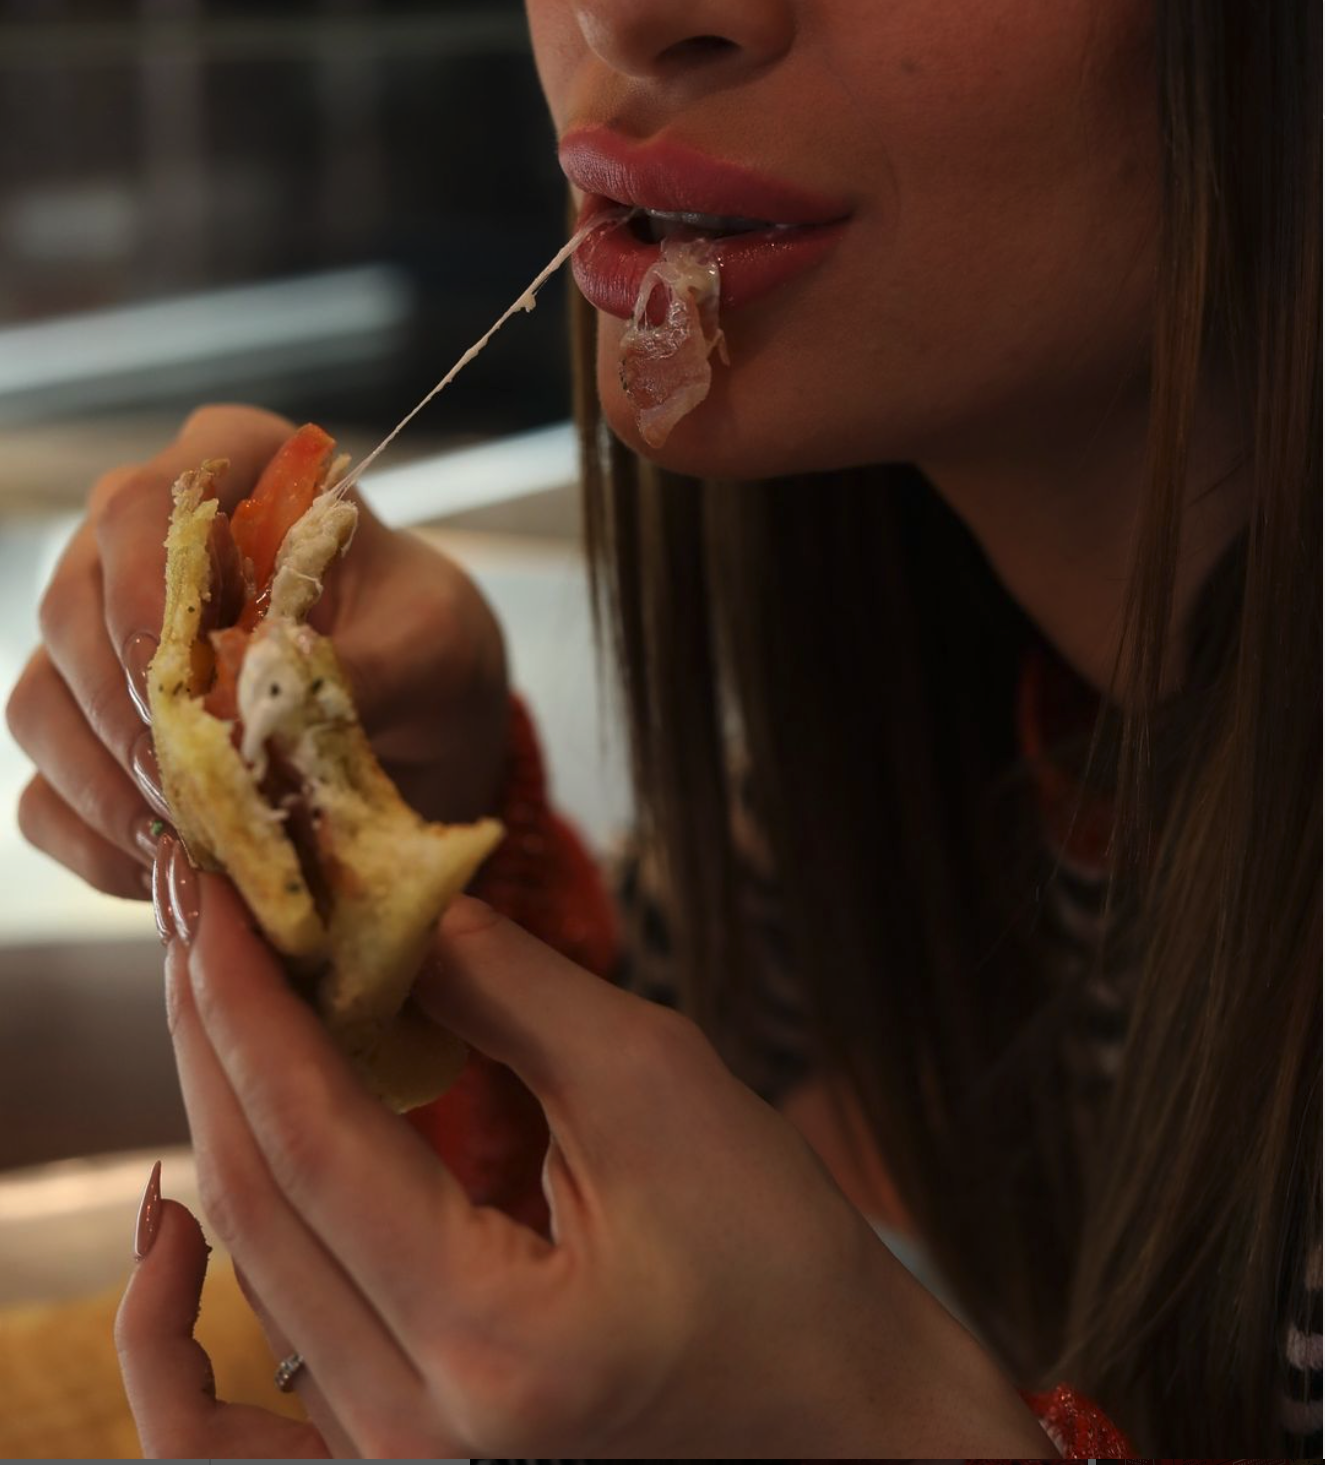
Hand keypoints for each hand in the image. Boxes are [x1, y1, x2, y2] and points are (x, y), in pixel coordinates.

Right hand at [5, 404, 508, 900]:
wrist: (424, 730)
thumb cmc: (429, 652)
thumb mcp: (436, 649)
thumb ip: (366, 665)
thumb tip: (256, 712)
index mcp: (231, 473)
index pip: (147, 506)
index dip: (152, 593)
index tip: (196, 681)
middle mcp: (135, 546)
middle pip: (72, 612)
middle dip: (136, 716)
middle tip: (208, 790)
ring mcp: (94, 644)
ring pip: (42, 706)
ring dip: (113, 789)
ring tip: (204, 845)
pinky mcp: (86, 740)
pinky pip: (45, 797)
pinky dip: (100, 847)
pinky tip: (179, 873)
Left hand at [119, 860, 1050, 1458]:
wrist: (841, 1416)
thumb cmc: (786, 1265)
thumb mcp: (660, 1089)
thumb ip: (511, 996)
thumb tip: (397, 914)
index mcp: (486, 1340)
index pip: (310, 1139)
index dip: (247, 998)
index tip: (209, 889)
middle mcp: (413, 1427)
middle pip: (256, 1200)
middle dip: (215, 1035)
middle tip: (199, 911)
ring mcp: (397, 1461)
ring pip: (251, 1265)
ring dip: (220, 1116)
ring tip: (214, 999)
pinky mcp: (407, 1450)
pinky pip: (255, 1374)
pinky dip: (206, 1283)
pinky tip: (188, 1202)